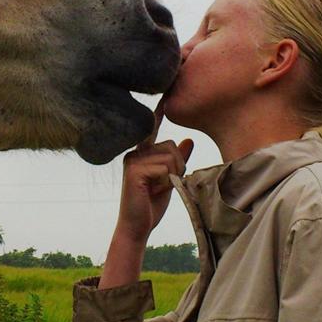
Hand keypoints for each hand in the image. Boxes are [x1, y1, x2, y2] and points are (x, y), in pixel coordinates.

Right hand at [115, 100, 194, 243]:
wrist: (137, 227)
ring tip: (159, 188)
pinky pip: (164, 169)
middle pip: (171, 146)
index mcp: (142, 153)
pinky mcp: (134, 171)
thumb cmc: (152, 205)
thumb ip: (178, 160)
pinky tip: (153, 191)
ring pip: (170, 157)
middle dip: (178, 166)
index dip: (159, 111)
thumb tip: (189, 140)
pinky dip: (165, 182)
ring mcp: (132, 161)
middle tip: (166, 183)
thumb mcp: (170, 180)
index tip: (164, 94)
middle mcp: (134, 153)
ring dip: (173, 175)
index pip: (153, 128)